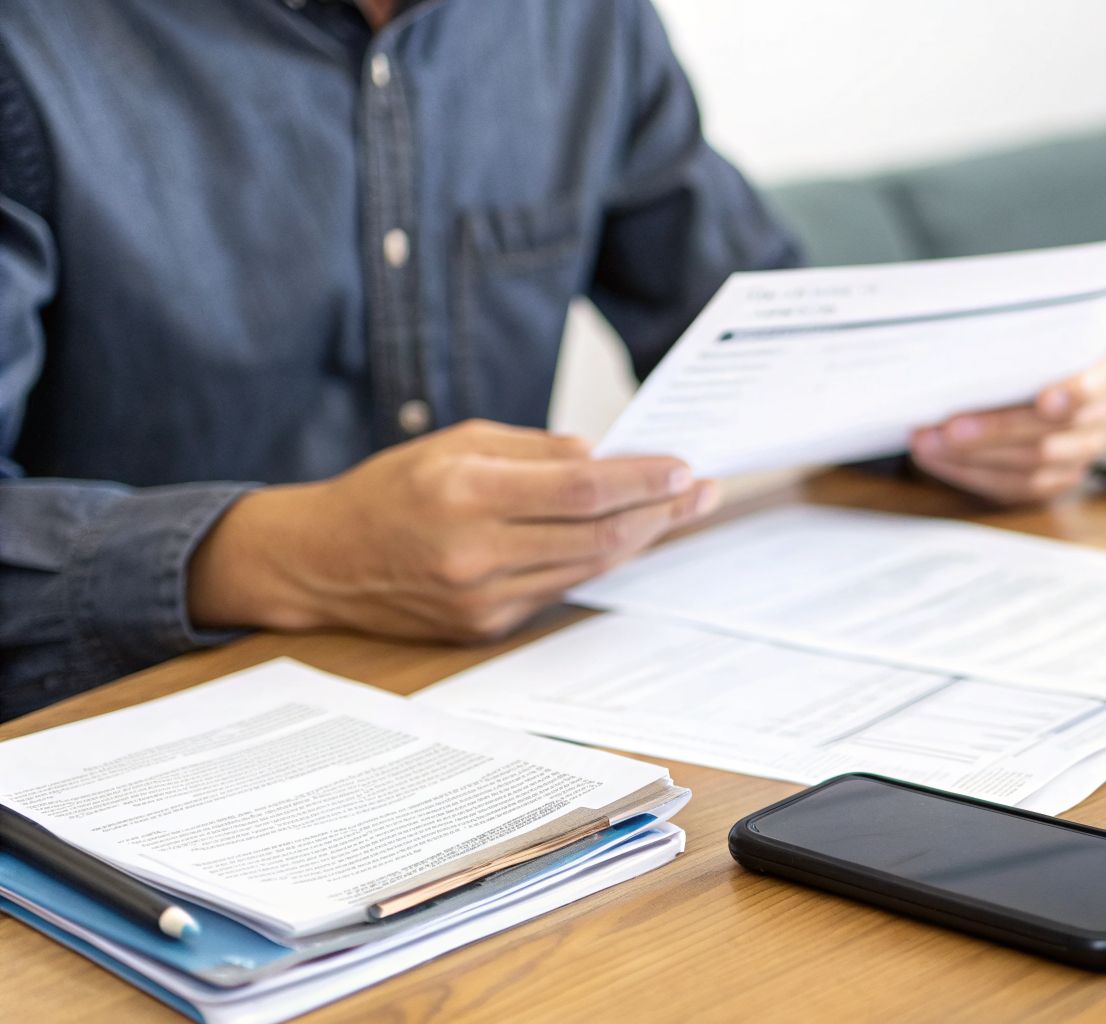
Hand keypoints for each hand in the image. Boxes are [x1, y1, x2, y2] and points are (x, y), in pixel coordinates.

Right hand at [188, 420, 718, 641]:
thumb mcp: (455, 443)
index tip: (682, 468)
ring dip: (639, 539)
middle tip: (700, 491)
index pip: (580, 489)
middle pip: (596, 535)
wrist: (320, 562)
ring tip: (676, 510)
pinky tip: (623, 538)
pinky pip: (560, 589)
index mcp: (464, 491)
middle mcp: (473, 551)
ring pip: (587, 568)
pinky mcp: (485, 628)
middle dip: (659, 512)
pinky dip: (597, 562)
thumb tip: (604, 458)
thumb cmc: (389, 490)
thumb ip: (534, 450)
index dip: (640, 480)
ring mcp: (480, 598)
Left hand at [910, 355, 1105, 504]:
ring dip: (972, 456)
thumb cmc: (1018, 356)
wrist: (1017, 386)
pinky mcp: (1051, 483)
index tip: (1045, 400)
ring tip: (930, 443)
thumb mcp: (1022, 342)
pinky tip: (939, 459)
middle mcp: (1095, 416)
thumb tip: (955, 353)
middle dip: (995, 431)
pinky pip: (1012, 486)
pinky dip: (969, 472)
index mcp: (1101, 373)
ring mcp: (1077, 454)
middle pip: (1050, 432)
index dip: (1076, 394)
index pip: (1101, 382)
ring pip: (1029, 465)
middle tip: (951, 427)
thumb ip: (1008, 346)